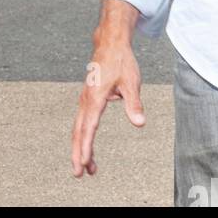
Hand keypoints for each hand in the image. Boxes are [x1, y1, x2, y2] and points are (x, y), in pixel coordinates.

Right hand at [70, 1, 143, 177]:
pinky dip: (83, 136)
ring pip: (79, 127)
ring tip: (88, 167)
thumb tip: (139, 123)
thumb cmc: (121, 61)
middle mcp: (86, 100)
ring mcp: (85, 99)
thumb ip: (134, 104)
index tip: (84, 164)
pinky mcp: (88, 98)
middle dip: (78, 153)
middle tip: (79, 174)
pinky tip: (88, 144)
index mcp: (95, 98)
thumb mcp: (131, 82)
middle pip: (78, 131)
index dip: (86, 148)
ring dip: (81, 147)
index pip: (88, 128)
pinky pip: (82, 121)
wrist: (110, 43)